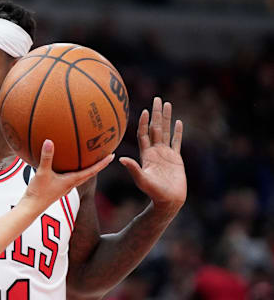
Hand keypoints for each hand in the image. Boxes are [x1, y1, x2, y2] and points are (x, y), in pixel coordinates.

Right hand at [24, 139, 113, 208]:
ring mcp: (64, 186)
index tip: (112, 155)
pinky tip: (63, 162)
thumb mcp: (42, 173)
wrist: (30, 208)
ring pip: (79, 175)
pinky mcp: (57, 187)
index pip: (92, 171)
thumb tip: (49, 141)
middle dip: (98, 164)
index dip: (102, 163)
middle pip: (89, 172)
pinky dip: (70, 167)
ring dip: (86, 166)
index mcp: (71, 181)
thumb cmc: (38, 193)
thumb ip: (46, 157)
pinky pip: (68, 175)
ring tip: (88, 157)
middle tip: (105, 154)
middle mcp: (70, 184)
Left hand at [119, 97, 186, 212]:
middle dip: (156, 114)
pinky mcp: (176, 158)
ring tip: (168, 104)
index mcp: (146, 154)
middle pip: (156, 128)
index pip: (144, 134)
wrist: (168, 201)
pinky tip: (179, 122)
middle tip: (157, 99)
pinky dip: (178, 132)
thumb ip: (133, 169)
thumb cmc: (153, 192)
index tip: (145, 110)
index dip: (144, 122)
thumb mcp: (142, 179)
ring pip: (166, 132)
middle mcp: (155, 151)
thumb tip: (122, 159)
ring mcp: (166, 154)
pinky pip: (177, 142)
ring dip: (167, 118)